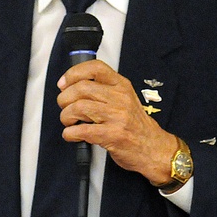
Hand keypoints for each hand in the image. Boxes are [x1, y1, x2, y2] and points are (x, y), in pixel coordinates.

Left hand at [57, 60, 177, 184]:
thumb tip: (70, 87)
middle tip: (64, 107)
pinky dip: (70, 133)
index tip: (63, 83)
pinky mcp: (113, 135)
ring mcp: (117, 117)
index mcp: (121, 85)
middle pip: (81, 88)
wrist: (153, 148)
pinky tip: (71, 134)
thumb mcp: (124, 99)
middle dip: (64, 98)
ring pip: (79, 108)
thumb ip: (103, 90)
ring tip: (68, 122)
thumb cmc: (134, 125)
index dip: (73, 73)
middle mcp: (120, 98)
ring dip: (66, 116)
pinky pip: (82, 130)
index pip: (95, 68)